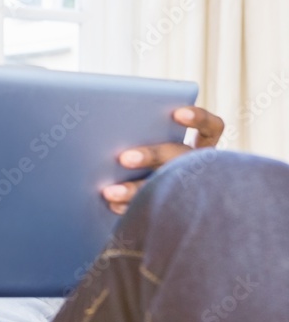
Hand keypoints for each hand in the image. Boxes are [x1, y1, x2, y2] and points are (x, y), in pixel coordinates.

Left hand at [102, 106, 224, 213]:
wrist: (157, 198)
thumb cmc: (148, 153)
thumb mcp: (152, 140)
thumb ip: (143, 132)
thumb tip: (110, 126)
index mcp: (200, 144)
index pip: (211, 128)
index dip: (198, 119)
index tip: (177, 113)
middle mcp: (197, 165)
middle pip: (179, 155)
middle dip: (151, 155)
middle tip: (124, 158)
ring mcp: (188, 187)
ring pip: (166, 187)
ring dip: (136, 189)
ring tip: (110, 191)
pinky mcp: (173, 205)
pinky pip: (154, 208)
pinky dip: (131, 206)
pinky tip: (113, 205)